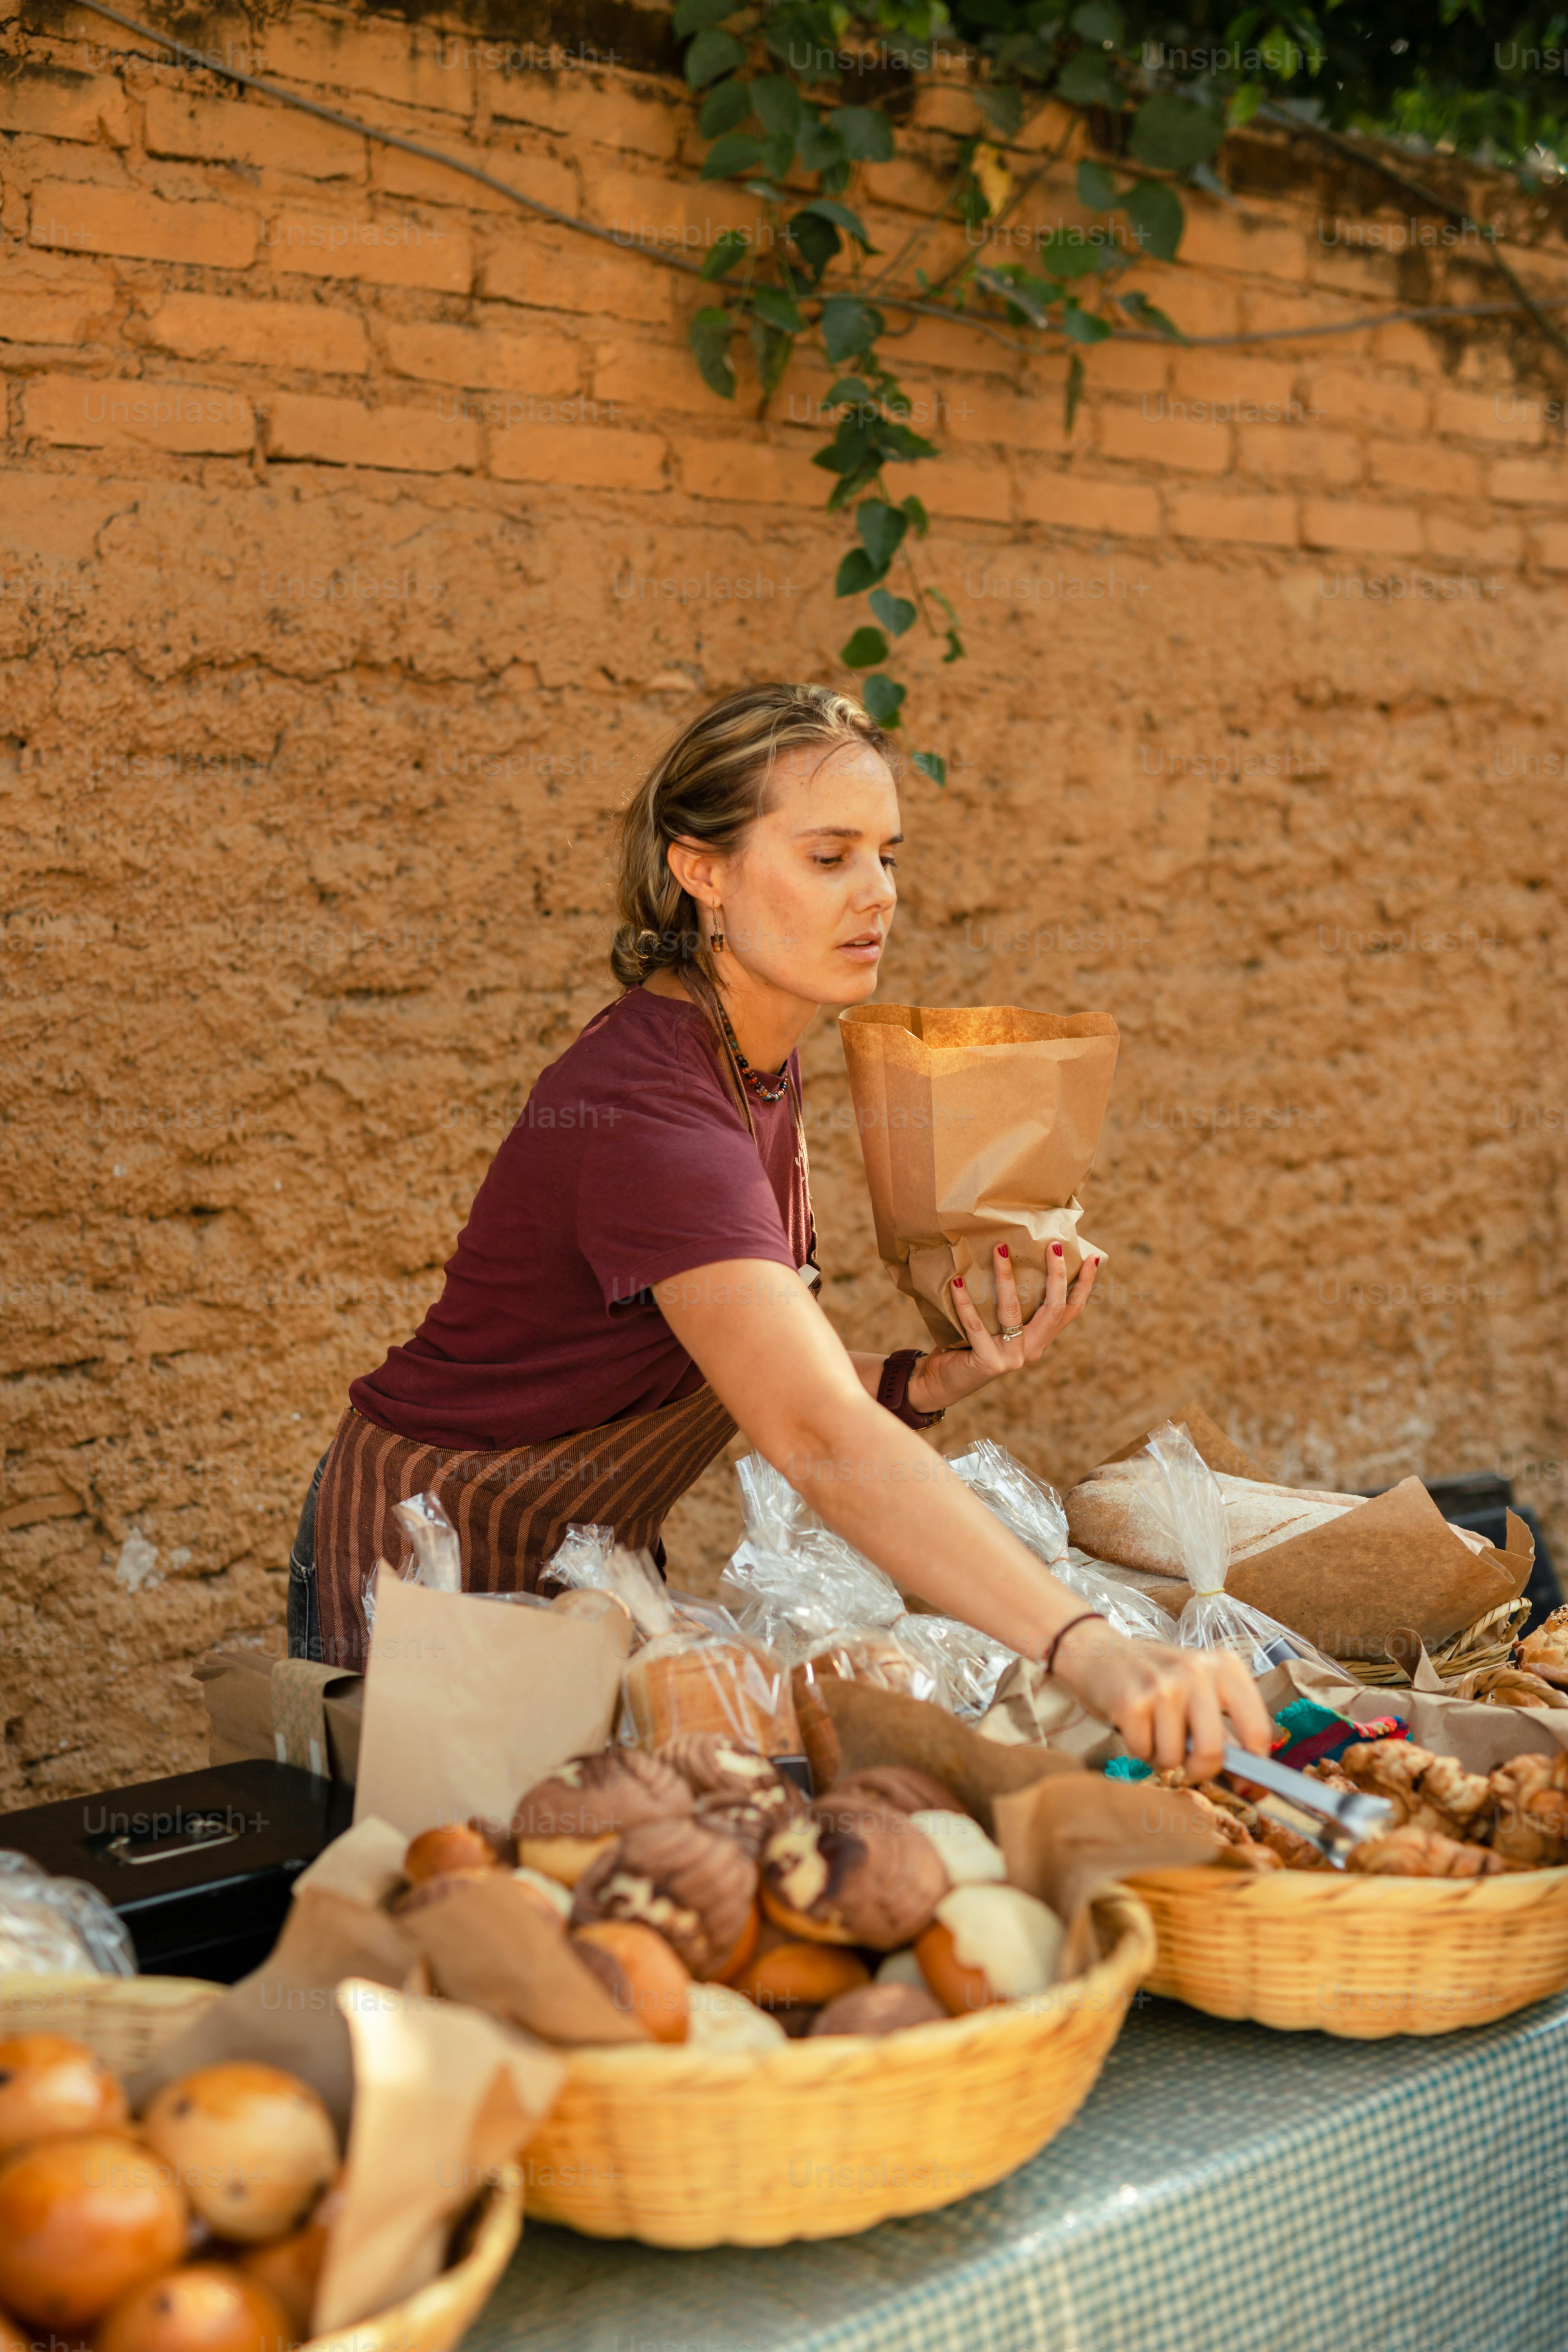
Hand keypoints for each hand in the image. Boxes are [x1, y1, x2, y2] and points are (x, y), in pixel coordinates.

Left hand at [907, 1240, 1099, 1415]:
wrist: (945, 1383)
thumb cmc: (970, 1346)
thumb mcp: (998, 1327)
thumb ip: (1012, 1307)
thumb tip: (1013, 1256)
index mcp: (1040, 1341)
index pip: (1070, 1311)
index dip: (1084, 1286)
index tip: (1092, 1258)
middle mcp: (1032, 1351)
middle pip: (1053, 1309)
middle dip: (1057, 1275)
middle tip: (1053, 1244)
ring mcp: (1012, 1358)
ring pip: (1013, 1310)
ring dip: (1005, 1276)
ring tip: (999, 1248)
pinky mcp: (988, 1363)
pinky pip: (975, 1324)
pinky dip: (964, 1301)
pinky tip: (957, 1281)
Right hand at [1049, 1619, 1271, 1781]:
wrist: (1099, 1652)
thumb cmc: (1157, 1678)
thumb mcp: (1199, 1688)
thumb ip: (1226, 1726)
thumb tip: (1252, 1783)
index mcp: (1225, 1667)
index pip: (1257, 1730)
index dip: (1255, 1770)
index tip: (1249, 1787)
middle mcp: (1197, 1671)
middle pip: (1214, 1751)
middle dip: (1200, 1770)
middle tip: (1188, 1765)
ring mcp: (1163, 1686)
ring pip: (1175, 1758)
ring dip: (1163, 1757)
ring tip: (1155, 1731)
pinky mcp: (1131, 1702)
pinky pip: (1144, 1752)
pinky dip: (1139, 1749)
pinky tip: (1135, 1725)